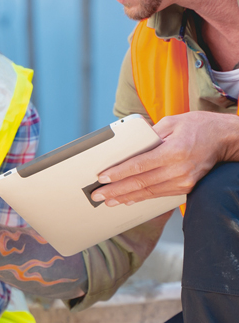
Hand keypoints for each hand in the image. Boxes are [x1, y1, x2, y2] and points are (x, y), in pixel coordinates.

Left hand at [92, 111, 238, 205]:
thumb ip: (149, 134)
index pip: (139, 165)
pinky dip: (141, 197)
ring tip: (107, 201)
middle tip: (97, 195)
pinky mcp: (186, 188)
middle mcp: (178, 170)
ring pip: (148, 193)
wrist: (225, 139)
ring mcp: (183, 181)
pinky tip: (128, 199)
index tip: (102, 177)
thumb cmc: (199, 126)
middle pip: (140, 183)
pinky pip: (159, 195)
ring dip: (125, 197)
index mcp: (173, 151)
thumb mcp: (173, 121)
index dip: (118, 173)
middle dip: (115, 190)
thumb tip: (128, 144)